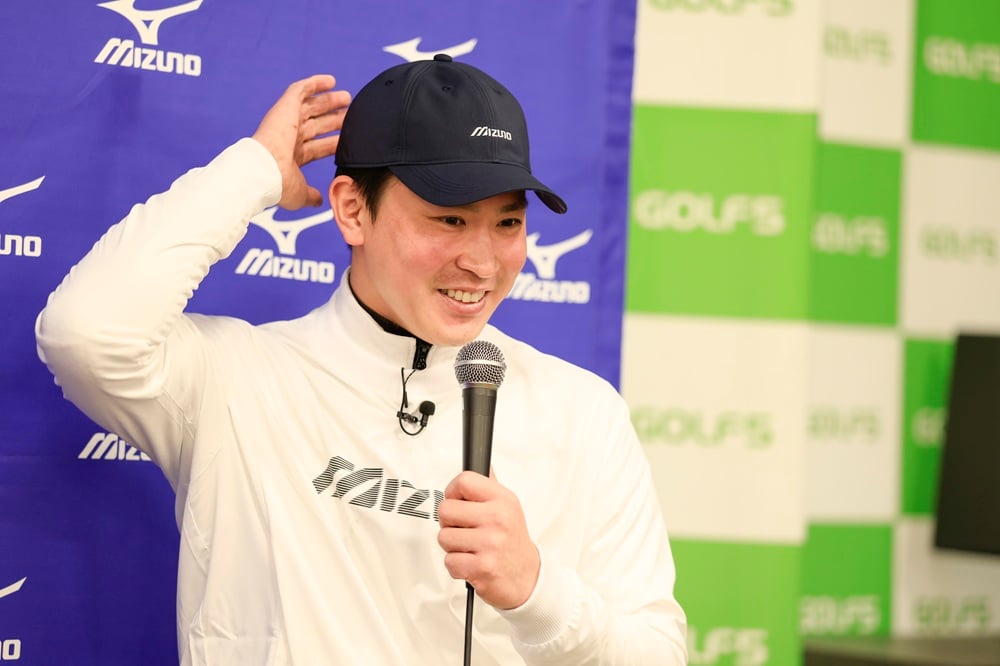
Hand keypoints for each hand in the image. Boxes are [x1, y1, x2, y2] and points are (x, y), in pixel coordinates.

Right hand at [252, 74, 350, 209]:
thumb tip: (319, 200)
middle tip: (351, 114)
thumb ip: (310, 195)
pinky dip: (314, 83)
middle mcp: (290, 137)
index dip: (333, 143)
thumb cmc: (279, 185)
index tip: (349, 140)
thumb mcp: (300, 194)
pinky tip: (331, 80)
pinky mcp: (285, 107)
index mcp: (293, 157)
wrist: (264, 171)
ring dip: (328, 101)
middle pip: (317, 125)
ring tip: (346, 97)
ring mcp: (287, 121)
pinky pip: (300, 90)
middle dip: (333, 120)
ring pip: (311, 106)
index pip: (318, 147)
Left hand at [437, 470, 540, 609]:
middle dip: (449, 523)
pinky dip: (456, 566)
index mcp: (502, 500)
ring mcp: (490, 543)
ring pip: (443, 537)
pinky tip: (472, 562)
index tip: (457, 501)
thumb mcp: (509, 507)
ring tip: (470, 548)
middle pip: (446, 509)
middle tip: (464, 530)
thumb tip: (484, 464)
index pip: (463, 481)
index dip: (452, 492)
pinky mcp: (482, 567)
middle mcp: (498, 519)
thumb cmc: (513, 542)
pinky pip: (449, 561)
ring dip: (452, 546)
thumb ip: (491, 487)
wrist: (527, 578)